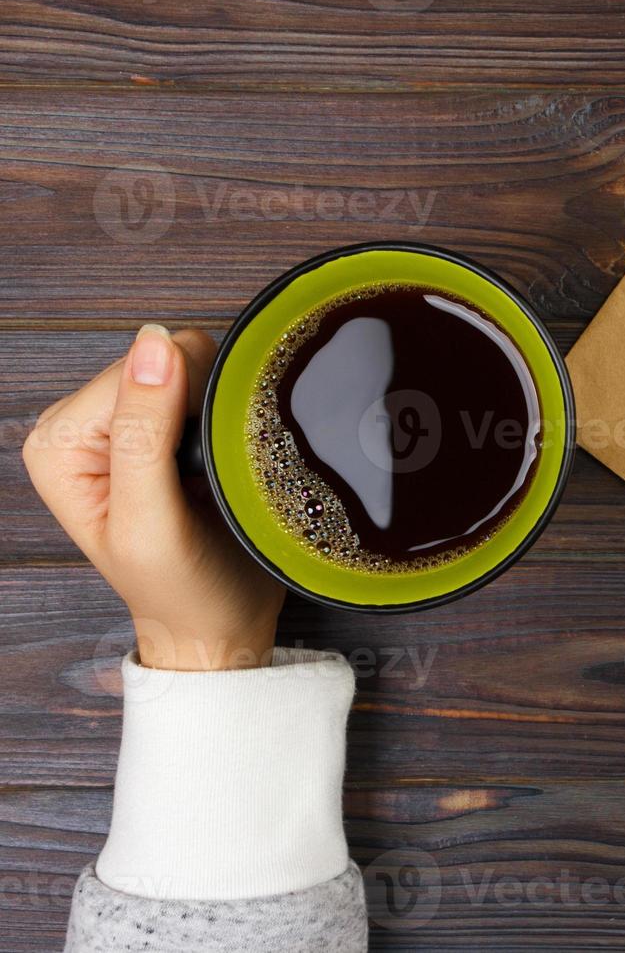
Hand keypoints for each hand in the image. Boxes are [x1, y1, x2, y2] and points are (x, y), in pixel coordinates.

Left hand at [23, 325, 283, 670]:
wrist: (216, 623)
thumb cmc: (181, 588)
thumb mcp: (152, 520)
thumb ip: (144, 433)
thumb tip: (154, 343)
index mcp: (59, 443)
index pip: (133, 370)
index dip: (180, 407)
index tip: (193, 464)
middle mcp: (84, 426)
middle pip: (159, 362)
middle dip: (196, 410)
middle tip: (202, 472)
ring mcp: (126, 426)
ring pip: (188, 368)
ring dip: (214, 413)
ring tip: (211, 468)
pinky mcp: (164, 430)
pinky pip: (206, 386)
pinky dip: (225, 415)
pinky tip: (218, 458)